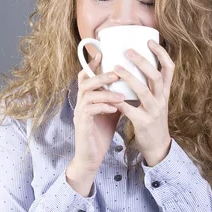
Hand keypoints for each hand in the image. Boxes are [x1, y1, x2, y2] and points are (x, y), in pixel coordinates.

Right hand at [72, 52, 124, 173]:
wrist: (91, 157)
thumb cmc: (101, 132)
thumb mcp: (111, 111)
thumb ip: (117, 97)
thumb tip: (132, 84)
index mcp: (87, 98)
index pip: (86, 76)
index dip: (91, 64)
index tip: (101, 54)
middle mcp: (81, 103)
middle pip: (85, 82)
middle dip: (101, 76)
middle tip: (117, 73)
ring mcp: (80, 114)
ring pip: (87, 95)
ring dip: (105, 92)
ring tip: (121, 95)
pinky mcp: (82, 125)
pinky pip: (90, 111)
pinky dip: (103, 107)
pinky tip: (114, 108)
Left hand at [111, 40, 173, 165]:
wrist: (158, 146)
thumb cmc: (152, 119)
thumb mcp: (156, 100)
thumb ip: (149, 85)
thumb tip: (135, 64)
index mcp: (165, 91)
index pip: (169, 68)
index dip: (161, 53)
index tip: (150, 41)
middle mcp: (162, 99)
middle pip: (155, 75)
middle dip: (142, 61)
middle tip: (128, 51)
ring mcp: (154, 111)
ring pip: (143, 91)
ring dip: (129, 78)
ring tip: (116, 68)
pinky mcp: (143, 123)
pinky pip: (130, 109)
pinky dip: (119, 101)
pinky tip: (108, 95)